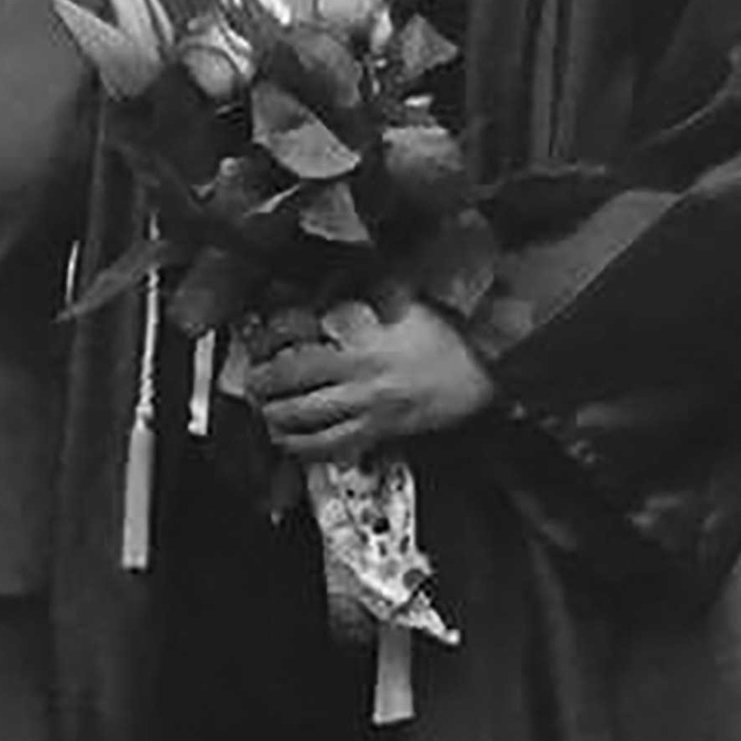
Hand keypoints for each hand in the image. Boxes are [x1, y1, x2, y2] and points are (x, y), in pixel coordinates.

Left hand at [244, 299, 495, 463]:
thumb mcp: (402, 299)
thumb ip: (363, 295)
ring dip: (277, 418)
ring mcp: (367, 406)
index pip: (300, 335)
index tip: (260, 339)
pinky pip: (332, 446)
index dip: (272, 337)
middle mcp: (357, 373)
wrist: (487, 368)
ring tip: (265, 412)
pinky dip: (305, 448)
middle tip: (253, 382)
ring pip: (306, 419)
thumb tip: (328, 292)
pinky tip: (292, 443)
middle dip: (264, 383)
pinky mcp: (379, 431)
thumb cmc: (448, 331)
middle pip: (292, 381)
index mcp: (361, 335)